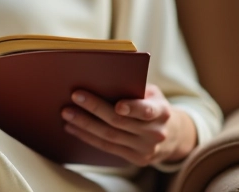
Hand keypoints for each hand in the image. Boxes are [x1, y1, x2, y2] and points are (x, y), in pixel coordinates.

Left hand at [61, 84, 196, 165]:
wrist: (171, 135)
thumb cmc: (153, 105)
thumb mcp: (152, 94)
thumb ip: (134, 88)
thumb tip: (101, 79)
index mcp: (162, 112)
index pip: (147, 111)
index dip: (133, 108)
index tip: (118, 104)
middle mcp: (155, 132)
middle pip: (120, 122)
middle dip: (95, 109)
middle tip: (74, 96)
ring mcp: (145, 148)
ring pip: (109, 136)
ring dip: (85, 124)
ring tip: (67, 113)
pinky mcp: (135, 159)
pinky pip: (107, 147)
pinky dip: (88, 137)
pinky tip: (73, 127)